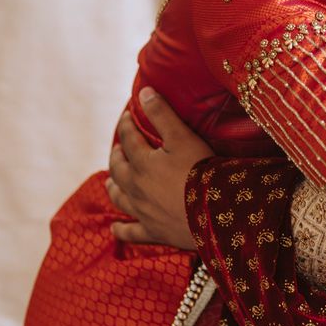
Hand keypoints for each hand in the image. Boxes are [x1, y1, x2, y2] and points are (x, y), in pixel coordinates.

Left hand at [106, 89, 210, 248]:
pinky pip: (131, 233)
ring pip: (119, 198)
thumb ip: (161, 114)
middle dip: (117, 155)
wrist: (215, 212)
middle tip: (119, 147)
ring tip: (111, 182)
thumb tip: (142, 92)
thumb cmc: (200, 171)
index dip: (127, 124)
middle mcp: (136, 188)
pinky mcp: (153, 232)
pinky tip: (115, 228)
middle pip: (118, 169)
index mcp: (142, 163)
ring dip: (113, 187)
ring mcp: (143, 212)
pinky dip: (121, 230)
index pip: (128, 139)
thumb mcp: (182, 137)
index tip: (128, 115)